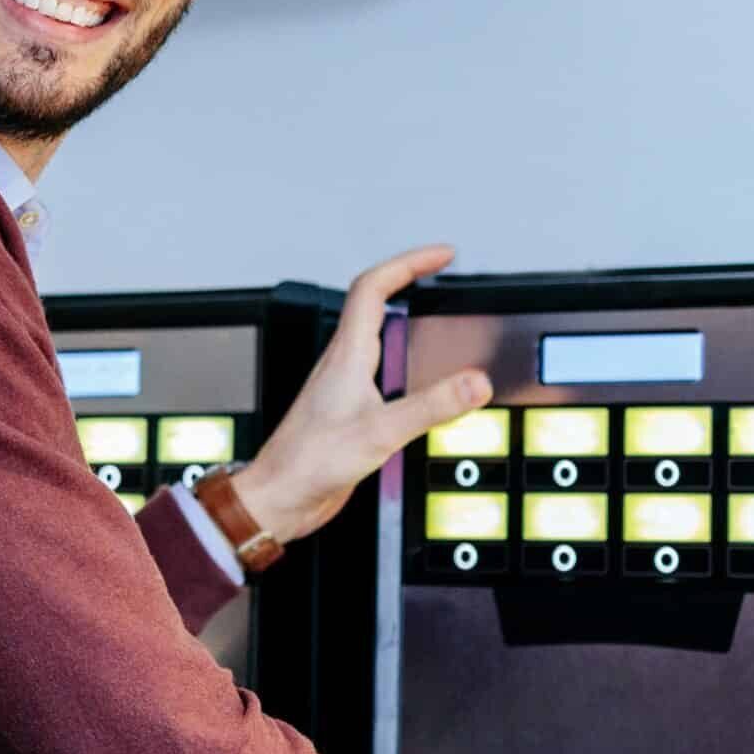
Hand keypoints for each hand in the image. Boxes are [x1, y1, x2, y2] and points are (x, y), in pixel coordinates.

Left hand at [232, 245, 490, 546]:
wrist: (278, 498)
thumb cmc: (308, 463)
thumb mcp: (380, 432)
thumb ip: (431, 406)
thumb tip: (475, 381)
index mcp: (347, 355)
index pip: (375, 287)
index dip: (409, 263)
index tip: (442, 256)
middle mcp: (343, 362)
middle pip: (373, 301)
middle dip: (408, 278)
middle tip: (440, 271)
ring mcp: (344, 384)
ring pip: (374, 332)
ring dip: (403, 313)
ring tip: (433, 311)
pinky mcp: (348, 409)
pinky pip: (378, 367)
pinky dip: (402, 357)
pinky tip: (415, 377)